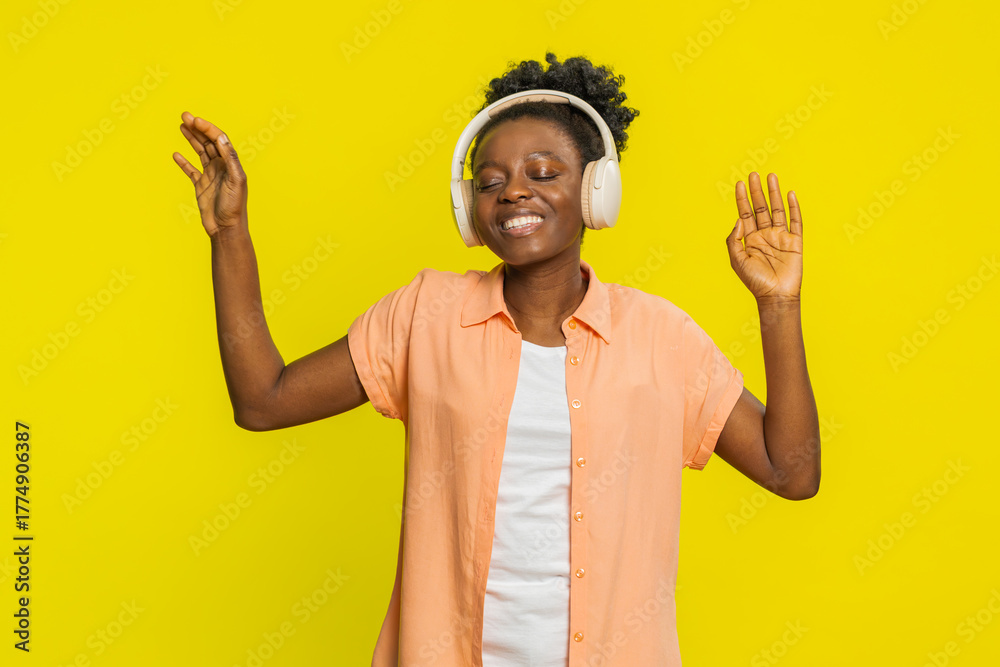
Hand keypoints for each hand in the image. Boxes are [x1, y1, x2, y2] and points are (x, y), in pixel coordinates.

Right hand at [172, 112, 247, 237]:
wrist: (226, 229)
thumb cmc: (234, 207)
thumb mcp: (236, 181)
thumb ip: (230, 159)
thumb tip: (221, 138)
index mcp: (230, 164)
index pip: (219, 139)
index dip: (207, 128)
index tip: (194, 120)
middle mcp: (221, 167)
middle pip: (209, 142)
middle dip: (197, 128)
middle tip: (184, 115)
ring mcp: (210, 176)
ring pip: (200, 152)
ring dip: (192, 139)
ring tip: (181, 126)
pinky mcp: (201, 186)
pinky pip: (191, 170)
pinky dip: (183, 162)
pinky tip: (176, 154)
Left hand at [725, 172, 802, 303]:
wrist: (776, 296)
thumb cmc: (755, 281)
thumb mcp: (737, 261)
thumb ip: (734, 240)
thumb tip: (738, 220)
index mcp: (750, 239)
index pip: (745, 213)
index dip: (742, 198)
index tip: (740, 183)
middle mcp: (765, 235)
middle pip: (760, 207)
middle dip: (757, 191)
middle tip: (754, 174)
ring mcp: (780, 237)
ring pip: (777, 210)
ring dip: (774, 194)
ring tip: (771, 177)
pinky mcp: (795, 242)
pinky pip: (795, 221)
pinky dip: (793, 207)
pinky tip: (789, 194)